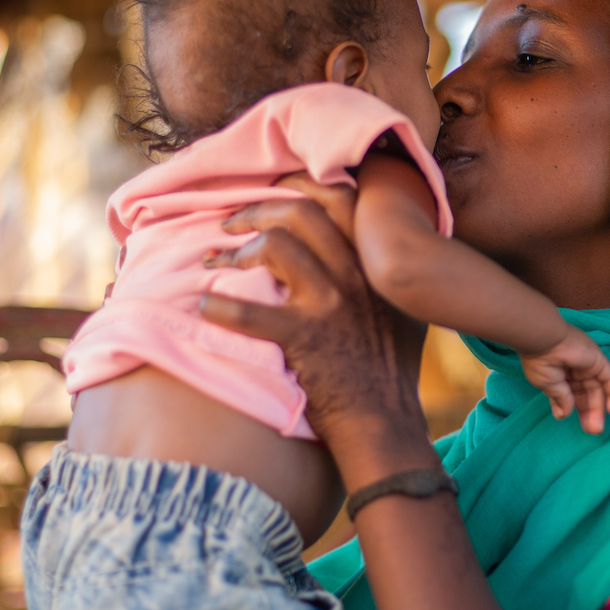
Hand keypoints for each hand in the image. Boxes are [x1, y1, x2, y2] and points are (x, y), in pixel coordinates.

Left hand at [203, 176, 516, 609]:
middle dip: (258, 207)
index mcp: (379, 264)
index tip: (275, 190)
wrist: (385, 424)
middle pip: (304, 211)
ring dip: (238, 249)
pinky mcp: (306, 338)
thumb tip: (370, 252)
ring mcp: (333, 304)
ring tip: (214, 260)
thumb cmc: (391, 372)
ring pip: (278, 245)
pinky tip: (204, 305)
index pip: (343, 199)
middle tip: (231, 220)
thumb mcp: (405, 313)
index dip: (302, 185)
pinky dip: (221, 306)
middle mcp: (359, 274)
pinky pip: (252, 311)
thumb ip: (387, 278)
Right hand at [518, 325, 609, 434]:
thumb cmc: (539, 361)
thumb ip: (560, 399)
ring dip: (599, 409)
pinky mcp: (599, 361)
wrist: (543, 340)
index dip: (573, 408)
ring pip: (598, 390)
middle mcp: (575, 369)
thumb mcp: (547, 385)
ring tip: (597, 429)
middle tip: (591, 431)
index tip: (572, 422)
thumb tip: (564, 415)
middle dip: (588, 412)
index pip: (571, 394)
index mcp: (560, 373)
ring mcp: (588, 365)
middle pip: (587, 394)